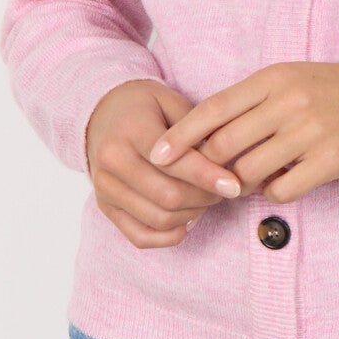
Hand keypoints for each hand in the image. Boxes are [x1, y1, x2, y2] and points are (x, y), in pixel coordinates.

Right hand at [85, 78, 247, 249]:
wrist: (103, 114)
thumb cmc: (147, 107)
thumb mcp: (172, 102)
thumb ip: (195, 130)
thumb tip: (225, 164)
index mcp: (131, 130)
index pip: (174, 162)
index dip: (208, 177)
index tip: (235, 185)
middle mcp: (112, 161)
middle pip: (168, 196)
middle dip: (205, 198)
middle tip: (225, 190)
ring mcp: (104, 188)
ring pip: (159, 219)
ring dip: (192, 216)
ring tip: (206, 199)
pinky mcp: (105, 207)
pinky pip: (140, 237)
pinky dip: (169, 236)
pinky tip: (187, 220)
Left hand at [147, 62, 338, 203]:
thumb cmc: (323, 92)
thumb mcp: (284, 82)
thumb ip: (245, 104)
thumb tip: (197, 137)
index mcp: (273, 79)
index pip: (214, 108)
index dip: (181, 134)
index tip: (157, 154)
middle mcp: (290, 101)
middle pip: (226, 145)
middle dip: (209, 167)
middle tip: (207, 178)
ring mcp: (312, 130)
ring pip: (250, 171)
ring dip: (241, 183)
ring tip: (246, 181)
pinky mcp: (331, 157)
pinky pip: (283, 188)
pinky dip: (272, 192)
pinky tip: (280, 183)